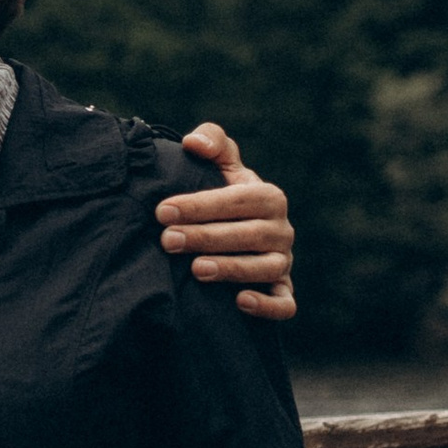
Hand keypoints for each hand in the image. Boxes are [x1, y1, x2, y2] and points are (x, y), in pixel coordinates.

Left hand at [165, 124, 295, 320]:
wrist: (236, 234)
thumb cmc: (224, 196)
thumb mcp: (220, 166)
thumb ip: (211, 142)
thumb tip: (192, 143)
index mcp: (268, 197)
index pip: (238, 199)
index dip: (200, 205)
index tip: (162, 211)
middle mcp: (281, 230)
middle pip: (250, 234)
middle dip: (206, 237)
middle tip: (168, 240)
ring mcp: (283, 261)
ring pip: (266, 268)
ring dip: (232, 269)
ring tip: (197, 269)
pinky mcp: (282, 290)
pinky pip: (285, 303)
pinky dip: (267, 305)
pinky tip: (239, 301)